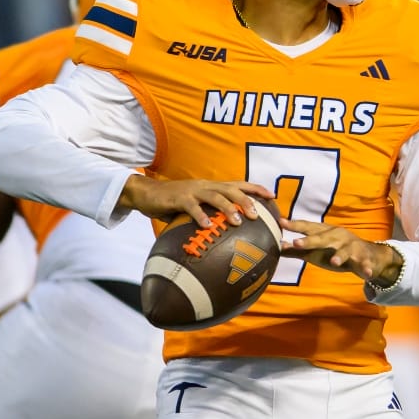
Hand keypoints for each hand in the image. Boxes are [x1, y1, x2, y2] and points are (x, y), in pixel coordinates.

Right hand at [120, 175, 272, 227]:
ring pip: (215, 196)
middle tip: (257, 215)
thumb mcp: (194, 206)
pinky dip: (200, 216)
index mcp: (211, 186)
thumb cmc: (173, 202)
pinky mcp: (179, 198)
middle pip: (231, 189)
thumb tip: (225, 235)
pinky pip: (192, 207)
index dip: (255, 189)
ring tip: (238, 221)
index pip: (238, 184)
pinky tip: (207, 226)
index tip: (272, 197)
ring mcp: (192, 191)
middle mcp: (205, 186)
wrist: (146, 193)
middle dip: (246, 200)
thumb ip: (209, 215)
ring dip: (228, 208)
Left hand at [278, 219, 400, 283]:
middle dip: (311, 240)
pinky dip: (366, 268)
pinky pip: (364, 264)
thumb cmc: (336, 250)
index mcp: (325, 232)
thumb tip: (278, 245)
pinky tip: (366, 274)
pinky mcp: (363, 258)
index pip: (308, 227)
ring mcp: (351, 247)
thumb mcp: (317, 249)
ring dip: (340, 256)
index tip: (281, 222)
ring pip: (344, 251)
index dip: (295, 225)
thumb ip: (298, 250)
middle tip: (297, 243)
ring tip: (334, 262)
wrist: (368, 254)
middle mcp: (337, 236)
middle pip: (323, 238)